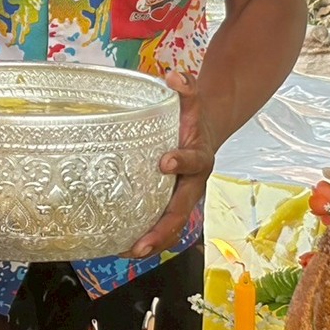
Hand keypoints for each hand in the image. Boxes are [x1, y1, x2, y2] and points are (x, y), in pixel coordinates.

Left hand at [129, 72, 215, 257]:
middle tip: (141, 242)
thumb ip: (186, 87)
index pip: (193, 161)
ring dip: (154, 242)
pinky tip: (123, 248)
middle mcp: (193, 183)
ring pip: (173, 226)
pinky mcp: (171, 205)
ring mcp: (183, 197)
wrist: (206, 132)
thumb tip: (174, 76)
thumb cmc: (192, 118)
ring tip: (129, 252)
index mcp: (200, 156)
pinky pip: (162, 225)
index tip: (164, 162)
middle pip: (181, 210)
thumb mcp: (192, 100)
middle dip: (162, 228)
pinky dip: (147, 239)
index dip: (181, 161)